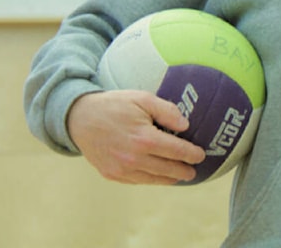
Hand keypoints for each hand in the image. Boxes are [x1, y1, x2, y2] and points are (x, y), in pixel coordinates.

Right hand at [67, 90, 206, 184]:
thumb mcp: (143, 98)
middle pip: (167, 169)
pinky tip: (158, 176)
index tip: (200, 155)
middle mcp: (133, 158)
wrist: (80, 118)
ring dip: (169, 179)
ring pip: (153, 179)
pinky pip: (137, 181)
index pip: (176, 151)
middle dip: (183, 171)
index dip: (191, 154)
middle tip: (193, 172)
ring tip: (179, 177)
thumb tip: (185, 126)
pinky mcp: (112, 174)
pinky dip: (150, 180)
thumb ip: (167, 111)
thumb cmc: (114, 105)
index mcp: (144, 138)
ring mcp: (121, 169)